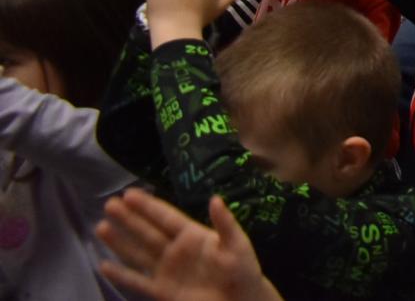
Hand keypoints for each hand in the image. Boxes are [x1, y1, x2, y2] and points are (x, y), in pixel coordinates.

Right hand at [98, 189, 279, 300]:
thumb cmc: (243, 270)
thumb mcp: (237, 244)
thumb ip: (225, 223)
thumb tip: (215, 198)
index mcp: (193, 235)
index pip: (166, 217)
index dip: (148, 206)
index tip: (129, 193)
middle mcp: (175, 250)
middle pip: (147, 231)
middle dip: (128, 218)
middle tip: (108, 203)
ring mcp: (167, 270)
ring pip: (138, 253)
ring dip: (120, 241)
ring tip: (101, 227)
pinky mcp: (162, 291)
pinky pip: (137, 281)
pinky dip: (121, 274)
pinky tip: (104, 265)